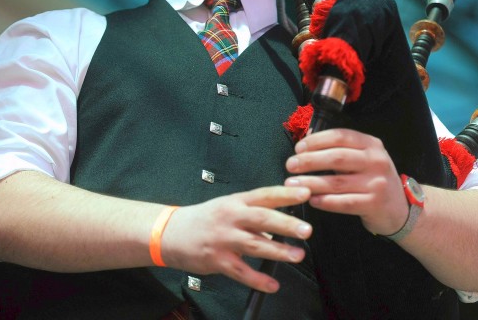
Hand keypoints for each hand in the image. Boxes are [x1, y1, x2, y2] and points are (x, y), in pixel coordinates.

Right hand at [159, 186, 311, 292]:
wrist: (171, 233)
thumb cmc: (205, 219)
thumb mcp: (228, 207)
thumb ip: (254, 213)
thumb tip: (281, 222)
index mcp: (236, 201)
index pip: (265, 194)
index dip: (285, 194)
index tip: (305, 193)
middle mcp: (231, 217)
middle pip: (262, 218)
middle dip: (286, 224)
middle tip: (306, 229)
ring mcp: (224, 239)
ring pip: (255, 244)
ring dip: (278, 251)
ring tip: (297, 255)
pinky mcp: (217, 260)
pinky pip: (241, 272)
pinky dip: (258, 279)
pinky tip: (272, 284)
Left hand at [284, 128, 408, 235]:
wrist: (400, 209)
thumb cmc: (373, 180)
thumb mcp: (364, 159)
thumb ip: (340, 150)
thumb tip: (306, 142)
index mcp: (372, 144)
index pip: (340, 136)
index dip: (316, 141)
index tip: (298, 148)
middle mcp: (376, 161)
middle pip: (336, 157)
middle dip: (309, 160)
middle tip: (290, 165)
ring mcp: (377, 183)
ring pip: (337, 182)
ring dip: (311, 182)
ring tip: (293, 184)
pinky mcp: (374, 204)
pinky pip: (343, 203)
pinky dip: (324, 201)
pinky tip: (312, 200)